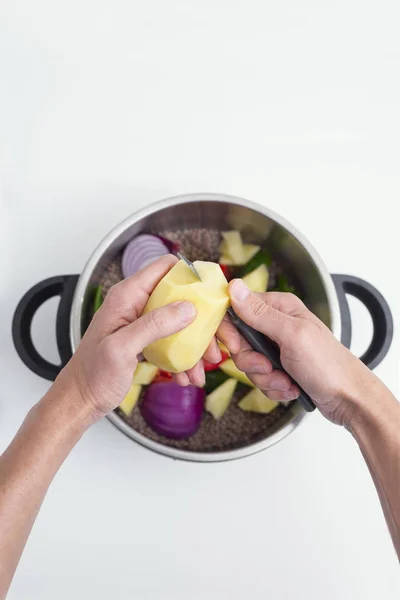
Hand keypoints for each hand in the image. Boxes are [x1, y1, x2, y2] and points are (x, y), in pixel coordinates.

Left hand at [56, 255, 196, 420]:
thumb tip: (188, 308)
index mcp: (128, 296)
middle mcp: (137, 304)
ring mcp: (142, 322)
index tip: (211, 295)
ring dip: (194, 346)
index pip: (165, 268)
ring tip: (201, 370)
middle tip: (213, 345)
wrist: (81, 399)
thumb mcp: (122, 348)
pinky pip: (172, 341)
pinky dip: (183, 358)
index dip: (191, 276)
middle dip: (200, 321)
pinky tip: (186, 376)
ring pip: (180, 322)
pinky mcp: (146, 339)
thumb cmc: (92, 373)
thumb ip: (153, 325)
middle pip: (180, 298)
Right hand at [218, 279, 373, 425]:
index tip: (238, 348)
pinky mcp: (279, 366)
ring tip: (286, 381)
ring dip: (265, 377)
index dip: (230, 333)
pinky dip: (273, 386)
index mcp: (278, 307)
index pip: (235, 311)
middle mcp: (276, 324)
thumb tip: (234, 287)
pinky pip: (259, 377)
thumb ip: (260, 314)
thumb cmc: (328, 365)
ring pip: (248, 363)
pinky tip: (290, 387)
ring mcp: (277, 346)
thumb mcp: (292, 335)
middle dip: (251, 361)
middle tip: (269, 366)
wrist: (348, 399)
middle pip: (239, 342)